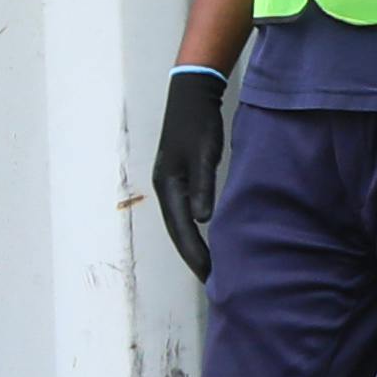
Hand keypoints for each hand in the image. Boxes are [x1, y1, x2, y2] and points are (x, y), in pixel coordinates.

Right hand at [152, 65, 227, 280]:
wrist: (191, 95)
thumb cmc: (199, 122)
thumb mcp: (203, 153)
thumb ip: (203, 185)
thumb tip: (203, 220)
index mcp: (168, 186)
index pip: (181, 229)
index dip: (195, 254)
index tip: (210, 276)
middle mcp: (165, 190)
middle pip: (177, 232)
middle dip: (193, 256)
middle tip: (211, 281)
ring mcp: (171, 185)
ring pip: (181, 224)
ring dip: (194, 245)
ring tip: (210, 266)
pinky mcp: (181, 179)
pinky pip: (186, 213)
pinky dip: (196, 230)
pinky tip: (208, 237)